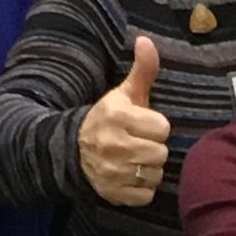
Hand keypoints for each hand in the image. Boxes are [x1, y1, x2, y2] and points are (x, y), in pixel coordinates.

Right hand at [79, 35, 171, 206]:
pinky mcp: (113, 193)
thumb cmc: (108, 119)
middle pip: (161, 152)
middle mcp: (114, 145)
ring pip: (156, 173)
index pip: (162, 127)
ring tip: (135, 159)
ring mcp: (112, 172)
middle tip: (138, 143)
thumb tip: (146, 40)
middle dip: (153, 147)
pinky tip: (130, 176)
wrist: (73, 150)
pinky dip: (142, 188)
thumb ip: (142, 69)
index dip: (155, 126)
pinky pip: (146, 195)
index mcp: (118, 117)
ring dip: (150, 168)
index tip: (141, 125)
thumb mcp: (124, 93)